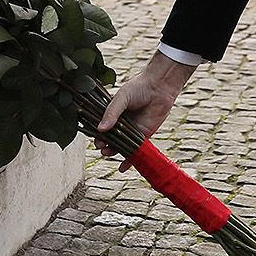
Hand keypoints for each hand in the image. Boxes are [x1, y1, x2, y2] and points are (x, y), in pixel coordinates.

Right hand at [96, 50, 197, 169]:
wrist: (160, 87)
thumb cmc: (139, 87)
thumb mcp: (121, 97)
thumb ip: (111, 113)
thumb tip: (100, 129)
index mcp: (114, 113)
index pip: (102, 127)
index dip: (98, 135)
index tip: (95, 139)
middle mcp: (122, 124)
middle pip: (110, 139)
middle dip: (104, 145)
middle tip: (102, 147)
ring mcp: (132, 131)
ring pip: (121, 146)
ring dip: (114, 152)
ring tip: (108, 153)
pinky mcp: (144, 136)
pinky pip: (135, 150)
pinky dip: (129, 160)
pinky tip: (122, 168)